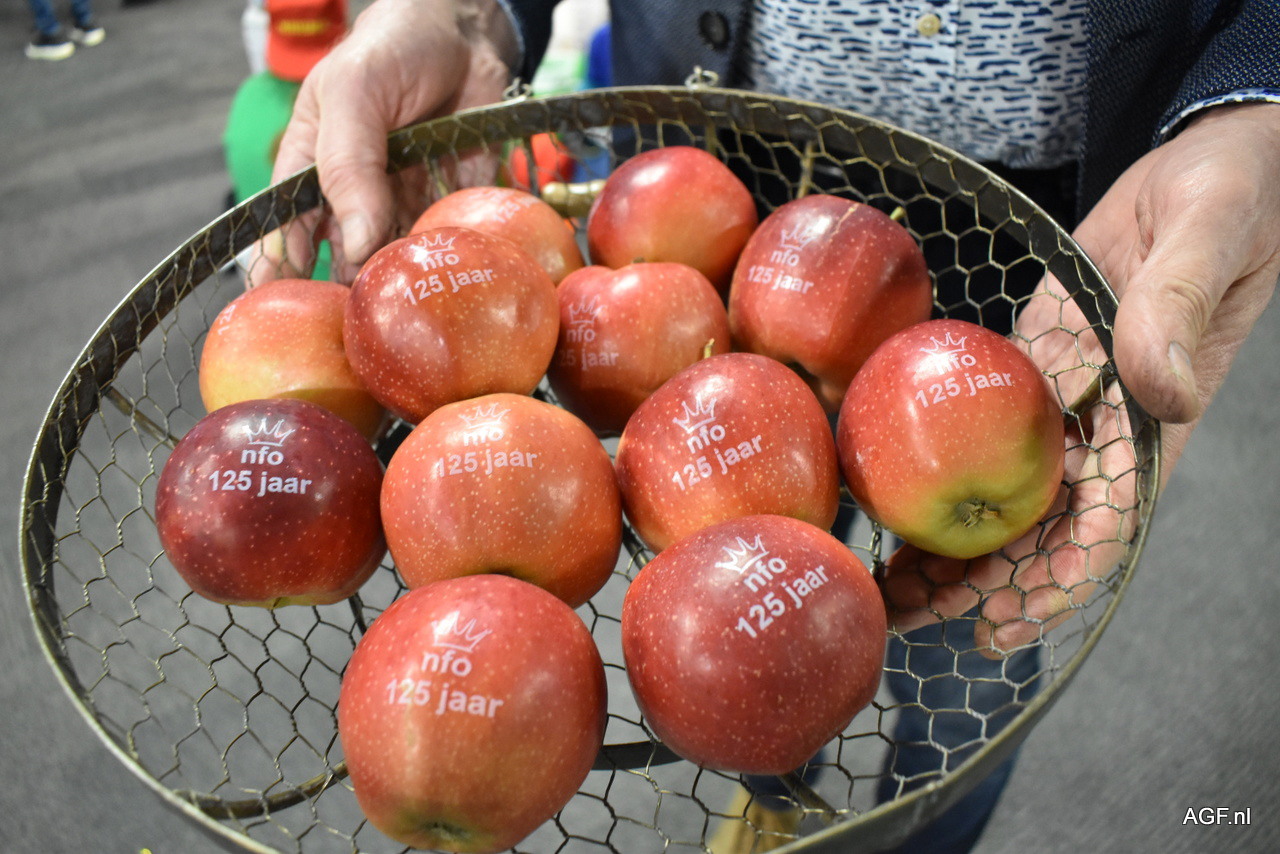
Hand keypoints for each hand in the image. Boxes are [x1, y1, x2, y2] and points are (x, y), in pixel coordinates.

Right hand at [247, 0, 517, 284]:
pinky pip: (441, 245)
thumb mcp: (353, 94)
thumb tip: (353, 241)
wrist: (464, 35)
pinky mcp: (447, 205)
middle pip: (342, 254)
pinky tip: (436, 283)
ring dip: (391, 283)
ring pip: (391, 258)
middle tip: (349, 321)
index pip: (287, 228)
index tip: (279, 306)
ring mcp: (402, 202)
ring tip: (392, 308)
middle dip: (344, 288)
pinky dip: (438, 264)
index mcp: (312, 167)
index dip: (281, 268)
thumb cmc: (390, 51)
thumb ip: (348, 165)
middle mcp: (355, 194)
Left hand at [883, 102, 1279, 653]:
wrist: (1197, 170)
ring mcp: (1065, 407)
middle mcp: (1107, 429)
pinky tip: (886, 500)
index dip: (1062, 577)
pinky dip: (938, 474)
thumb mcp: (1208, 236)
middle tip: (903, 623)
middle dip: (980, 585)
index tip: (1009, 623)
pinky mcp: (1030, 375)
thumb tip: (1156, 388)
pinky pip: (980, 435)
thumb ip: (1177, 306)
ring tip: (882, 588)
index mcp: (1157, 418)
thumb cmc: (1225, 197)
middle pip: (1042, 529)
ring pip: (1004, 495)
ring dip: (948, 546)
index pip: (1112, 517)